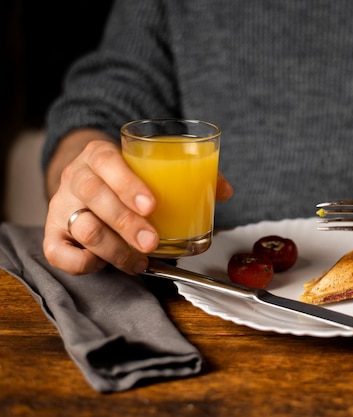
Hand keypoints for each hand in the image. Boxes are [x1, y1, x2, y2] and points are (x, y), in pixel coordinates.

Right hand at [43, 136, 233, 275]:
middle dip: (127, 225)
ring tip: (140, 261)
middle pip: (95, 197)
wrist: (84, 179)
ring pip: (82, 228)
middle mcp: (76, 177)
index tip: (152, 206)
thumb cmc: (124, 178)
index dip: (128, 185)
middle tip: (151, 243)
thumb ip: (188, 176)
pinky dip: (84, 263)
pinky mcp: (53, 233)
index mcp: (100, 155)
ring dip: (115, 250)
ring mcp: (62, 205)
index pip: (107, 162)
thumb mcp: (149, 168)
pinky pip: (58, 253)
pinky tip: (105, 262)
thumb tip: (224, 190)